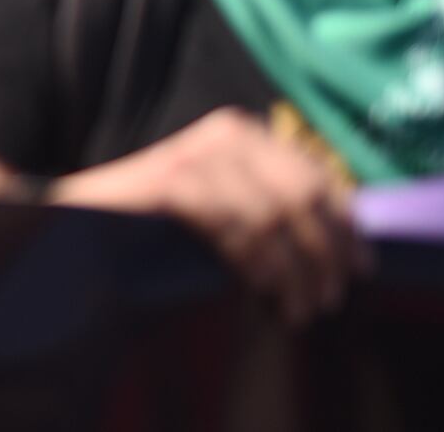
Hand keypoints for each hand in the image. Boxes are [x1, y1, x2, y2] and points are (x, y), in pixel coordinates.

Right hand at [54, 107, 367, 325]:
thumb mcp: (221, 199)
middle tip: (330, 298)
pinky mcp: (172, 185)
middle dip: (326, 252)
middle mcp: (224, 134)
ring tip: (300, 310)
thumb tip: (337, 237)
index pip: (315, 175)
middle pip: (302, 195)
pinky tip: (263, 292)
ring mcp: (195, 156)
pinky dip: (257, 265)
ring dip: (295, 272)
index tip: (362, 268)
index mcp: (242, 132)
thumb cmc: (159, 219)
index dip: (345, 225)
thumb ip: (265, 202)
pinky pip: (235, 228)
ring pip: (273, 217)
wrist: (82, 218)